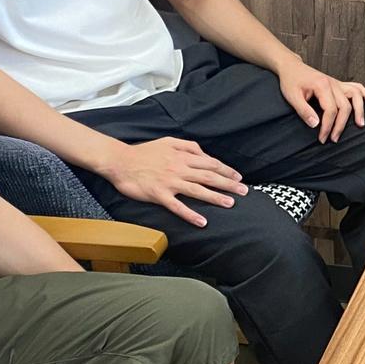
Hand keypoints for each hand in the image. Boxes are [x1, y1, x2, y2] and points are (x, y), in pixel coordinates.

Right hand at [101, 136, 246, 227]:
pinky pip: (178, 206)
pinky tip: (202, 221)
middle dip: (229, 184)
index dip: (226, 170)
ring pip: (198, 190)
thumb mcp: (168, 141)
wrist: (120, 161)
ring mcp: (170, 182)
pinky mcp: (159, 195)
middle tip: (244, 191)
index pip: (210, 163)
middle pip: (209, 176)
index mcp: (182, 156)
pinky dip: (191, 214)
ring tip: (230, 204)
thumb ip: (187, 146)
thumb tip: (203, 153)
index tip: (238, 177)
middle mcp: (179, 169)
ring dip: (216, 197)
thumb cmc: (144, 152)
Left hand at [278, 59, 364, 142]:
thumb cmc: (290, 81)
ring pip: (356, 96)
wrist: (291, 67)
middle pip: (345, 106)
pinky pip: (357, 88)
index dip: (328, 126)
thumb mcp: (292, 97)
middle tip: (334, 139)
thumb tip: (315, 125)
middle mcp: (333, 83)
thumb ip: (304, 111)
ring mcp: (337, 83)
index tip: (323, 138)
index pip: (331, 110)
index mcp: (322, 86)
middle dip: (341, 125)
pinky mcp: (339, 84)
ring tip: (360, 125)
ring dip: (360, 110)